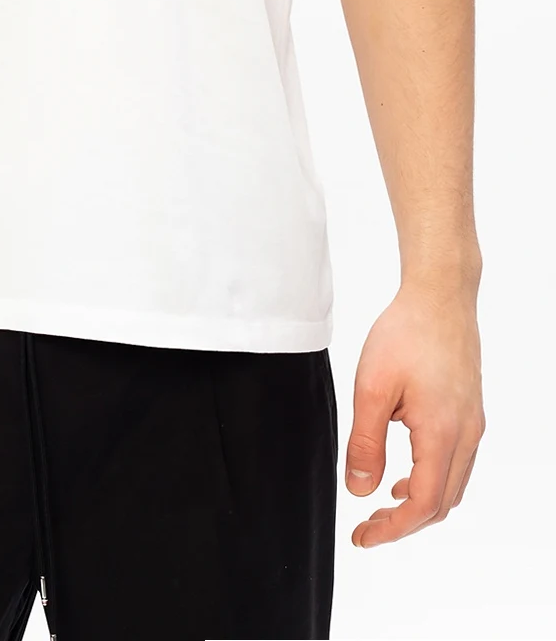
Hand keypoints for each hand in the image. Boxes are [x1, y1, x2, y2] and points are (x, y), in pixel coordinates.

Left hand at [346, 280, 484, 547]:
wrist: (440, 296)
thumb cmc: (405, 333)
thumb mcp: (371, 388)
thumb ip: (365, 443)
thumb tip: (360, 491)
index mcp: (442, 433)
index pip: (423, 505)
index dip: (393, 530)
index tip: (362, 537)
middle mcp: (466, 435)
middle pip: (441, 503)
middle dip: (404, 524)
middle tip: (366, 527)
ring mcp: (472, 424)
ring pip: (451, 485)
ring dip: (419, 504)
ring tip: (381, 506)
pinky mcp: (470, 412)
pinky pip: (455, 463)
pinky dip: (431, 480)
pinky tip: (403, 474)